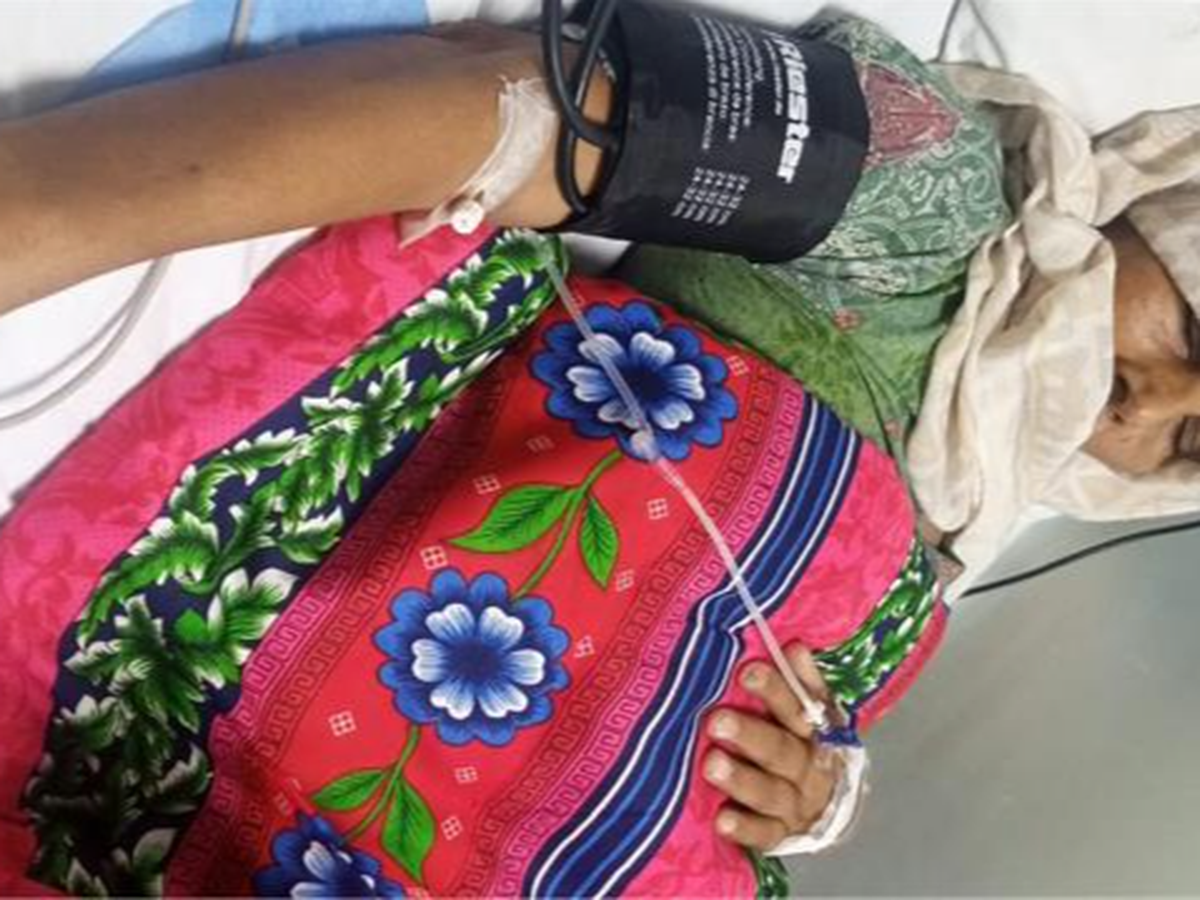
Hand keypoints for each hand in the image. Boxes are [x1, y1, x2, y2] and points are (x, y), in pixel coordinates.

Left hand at [704, 643, 840, 850]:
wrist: (827, 806)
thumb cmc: (802, 746)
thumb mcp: (809, 713)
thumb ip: (802, 683)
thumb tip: (795, 646)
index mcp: (817, 732)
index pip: (799, 707)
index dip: (776, 689)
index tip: (746, 671)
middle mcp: (809, 768)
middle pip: (782, 750)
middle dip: (749, 734)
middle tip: (716, 720)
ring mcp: (797, 805)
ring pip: (772, 792)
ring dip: (742, 779)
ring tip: (712, 764)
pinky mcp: (781, 835)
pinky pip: (764, 835)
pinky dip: (744, 828)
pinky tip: (722, 820)